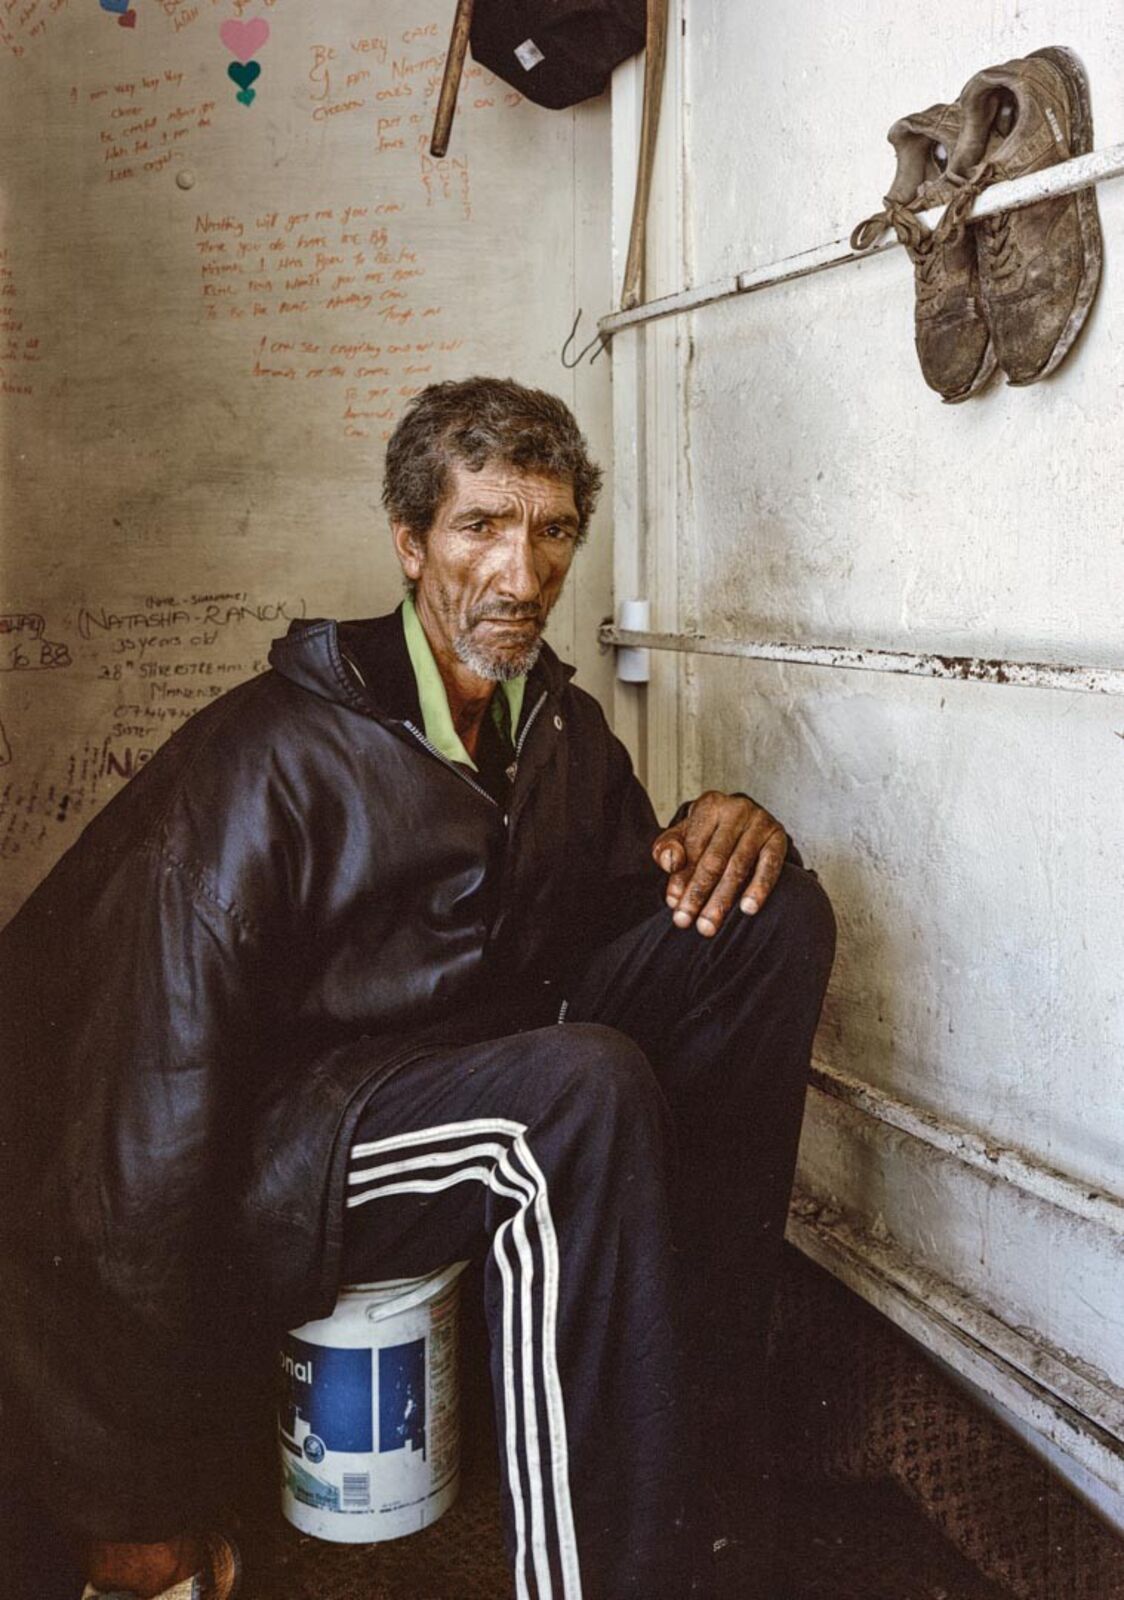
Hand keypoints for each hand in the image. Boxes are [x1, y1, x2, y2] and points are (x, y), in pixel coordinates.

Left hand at [652, 791, 787, 936]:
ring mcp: (760, 823)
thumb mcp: (683, 835)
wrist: (744, 821)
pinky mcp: (778, 837)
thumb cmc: (708, 834)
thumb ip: (667, 848)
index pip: (692, 846)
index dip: (681, 877)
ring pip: (739, 866)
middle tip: (687, 922)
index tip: (673, 905)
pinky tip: (748, 909)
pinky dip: (759, 888)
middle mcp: (736, 810)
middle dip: (698, 894)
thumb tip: (670, 864)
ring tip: (709, 924)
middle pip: (714, 859)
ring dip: (723, 899)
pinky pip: (769, 866)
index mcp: (709, 806)